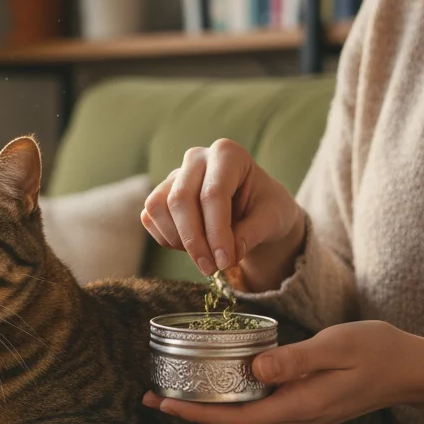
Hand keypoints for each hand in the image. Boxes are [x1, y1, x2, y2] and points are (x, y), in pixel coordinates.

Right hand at [141, 139, 304, 289]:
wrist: (256, 208)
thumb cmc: (266, 208)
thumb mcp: (273, 219)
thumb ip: (252, 234)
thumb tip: (228, 255)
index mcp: (228, 154)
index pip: (213, 193)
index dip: (217, 232)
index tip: (225, 262)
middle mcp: (197, 158)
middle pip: (180, 199)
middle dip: (194, 240)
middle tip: (211, 269)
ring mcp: (175, 174)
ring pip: (159, 207)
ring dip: (178, 240)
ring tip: (204, 257)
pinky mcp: (161, 193)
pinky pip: (150, 217)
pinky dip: (167, 238)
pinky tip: (192, 248)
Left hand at [142, 320, 423, 423]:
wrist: (413, 369)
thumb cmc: (378, 351)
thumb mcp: (338, 347)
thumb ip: (296, 359)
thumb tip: (255, 368)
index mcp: (301, 408)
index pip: (237, 420)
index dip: (196, 415)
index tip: (162, 405)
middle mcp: (297, 421)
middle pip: (233, 423)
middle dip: (192, 413)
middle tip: (151, 396)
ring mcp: (301, 417)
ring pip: (244, 417)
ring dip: (209, 407)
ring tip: (173, 390)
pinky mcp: (304, 407)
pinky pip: (259, 408)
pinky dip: (232, 398)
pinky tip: (216, 383)